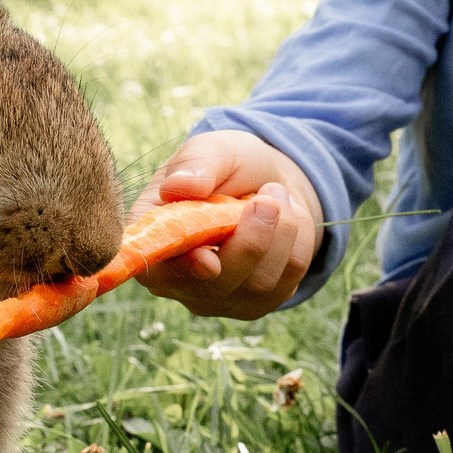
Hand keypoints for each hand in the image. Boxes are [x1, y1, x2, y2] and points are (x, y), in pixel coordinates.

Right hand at [131, 130, 322, 319]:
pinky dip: (296, 240)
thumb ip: (194, 165)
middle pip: (216, 285)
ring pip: (258, 283)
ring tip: (275, 194)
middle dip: (250, 242)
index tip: (207, 256)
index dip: (180, 269)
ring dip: (280, 232)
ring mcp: (222, 297)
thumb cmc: (227, 167)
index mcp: (156, 241)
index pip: (156, 271)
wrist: (267, 182)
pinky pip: (289, 279)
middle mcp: (182, 280)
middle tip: (268, 199)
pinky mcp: (260, 302)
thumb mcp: (211, 150)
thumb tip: (178, 187)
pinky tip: (286, 217)